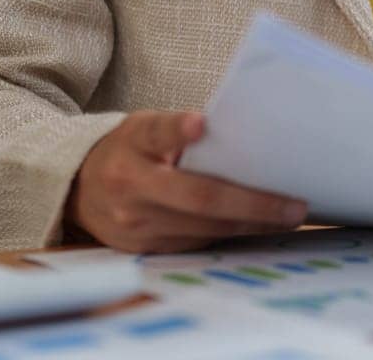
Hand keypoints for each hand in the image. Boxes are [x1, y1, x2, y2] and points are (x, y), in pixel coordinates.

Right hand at [68, 111, 307, 252]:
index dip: (178, 129)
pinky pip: (196, 243)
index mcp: (133, 144)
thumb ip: (180, 131)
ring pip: (203, 228)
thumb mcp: (146, 128)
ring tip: (289, 217)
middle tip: (295, 206)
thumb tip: (238, 134)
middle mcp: (130, 185)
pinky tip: (261, 228)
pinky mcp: (143, 248)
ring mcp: (135, 223)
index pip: (156, 133)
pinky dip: (231, 236)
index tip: (199, 123)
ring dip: (252, 225)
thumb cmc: (130, 150)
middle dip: (252, 204)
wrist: (77, 190)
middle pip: (198, 197)